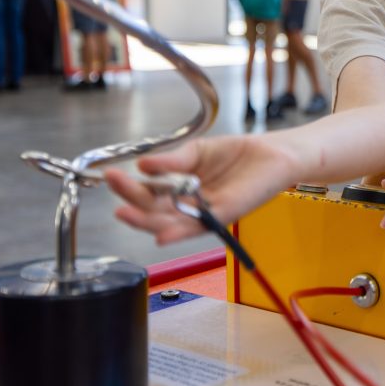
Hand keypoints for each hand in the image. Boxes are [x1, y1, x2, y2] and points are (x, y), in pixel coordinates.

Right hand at [104, 135, 295, 244]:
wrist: (273, 155)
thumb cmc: (237, 155)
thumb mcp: (198, 151)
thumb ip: (172, 161)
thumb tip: (143, 165)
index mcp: (180, 190)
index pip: (148, 195)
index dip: (129, 188)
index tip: (111, 176)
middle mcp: (189, 206)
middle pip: (153, 211)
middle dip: (131, 201)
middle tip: (114, 184)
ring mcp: (204, 213)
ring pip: (169, 223)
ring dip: (146, 221)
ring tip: (125, 213)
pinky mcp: (223, 215)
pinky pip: (197, 227)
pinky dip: (178, 232)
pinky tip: (161, 234)